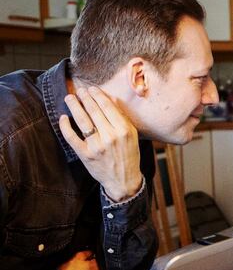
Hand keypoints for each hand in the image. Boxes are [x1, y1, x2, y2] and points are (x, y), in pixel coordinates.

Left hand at [58, 86, 142, 201]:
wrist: (123, 180)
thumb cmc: (129, 155)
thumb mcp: (132, 136)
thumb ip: (122, 118)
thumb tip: (110, 100)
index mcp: (124, 130)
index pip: (108, 107)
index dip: (98, 96)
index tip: (92, 89)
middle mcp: (110, 137)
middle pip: (94, 112)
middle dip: (85, 98)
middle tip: (79, 91)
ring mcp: (97, 146)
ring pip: (82, 121)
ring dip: (74, 107)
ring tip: (69, 98)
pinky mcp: (85, 154)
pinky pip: (72, 137)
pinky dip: (66, 127)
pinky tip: (63, 118)